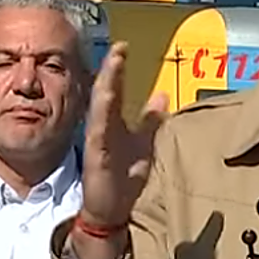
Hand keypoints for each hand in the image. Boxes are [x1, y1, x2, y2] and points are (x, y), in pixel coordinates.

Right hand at [81, 42, 168, 229]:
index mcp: (114, 123)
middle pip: (106, 93)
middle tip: (119, 49)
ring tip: (113, 64)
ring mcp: (98, 140)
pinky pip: (98, 131)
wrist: (111, 210)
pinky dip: (102, 114)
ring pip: (100, 108)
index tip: (124, 47)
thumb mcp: (144, 144)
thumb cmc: (124, 178)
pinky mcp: (97, 155)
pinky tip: (106, 99)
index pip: (116, 90)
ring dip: (107, 85)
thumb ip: (150, 121)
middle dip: (112, 70)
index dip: (119, 69)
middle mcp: (104, 127)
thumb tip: (162, 94)